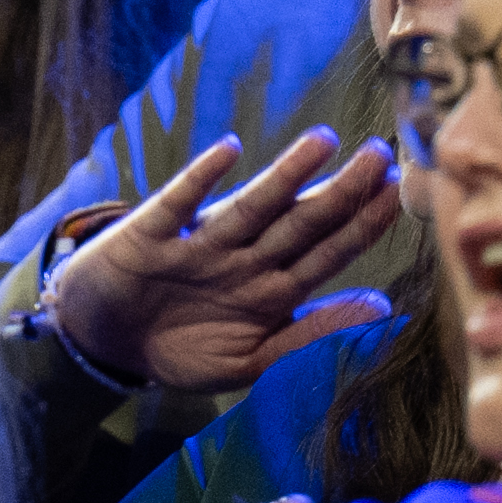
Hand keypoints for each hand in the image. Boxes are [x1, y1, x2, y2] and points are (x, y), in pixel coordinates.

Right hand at [39, 132, 410, 398]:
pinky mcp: (149, 237)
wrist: (103, 344)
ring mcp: (198, 246)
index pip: (328, 252)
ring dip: (285, 176)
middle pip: (300, 222)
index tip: (398, 194)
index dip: (362, 224)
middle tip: (380, 156)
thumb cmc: (182, 349)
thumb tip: (381, 308)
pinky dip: (201, 178)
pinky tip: (229, 152)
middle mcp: (242, 260)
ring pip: (250, 207)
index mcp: (271, 290)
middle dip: (340, 192)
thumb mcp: (250, 360)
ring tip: (323, 142)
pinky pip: (178, 203)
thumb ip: (310, 336)